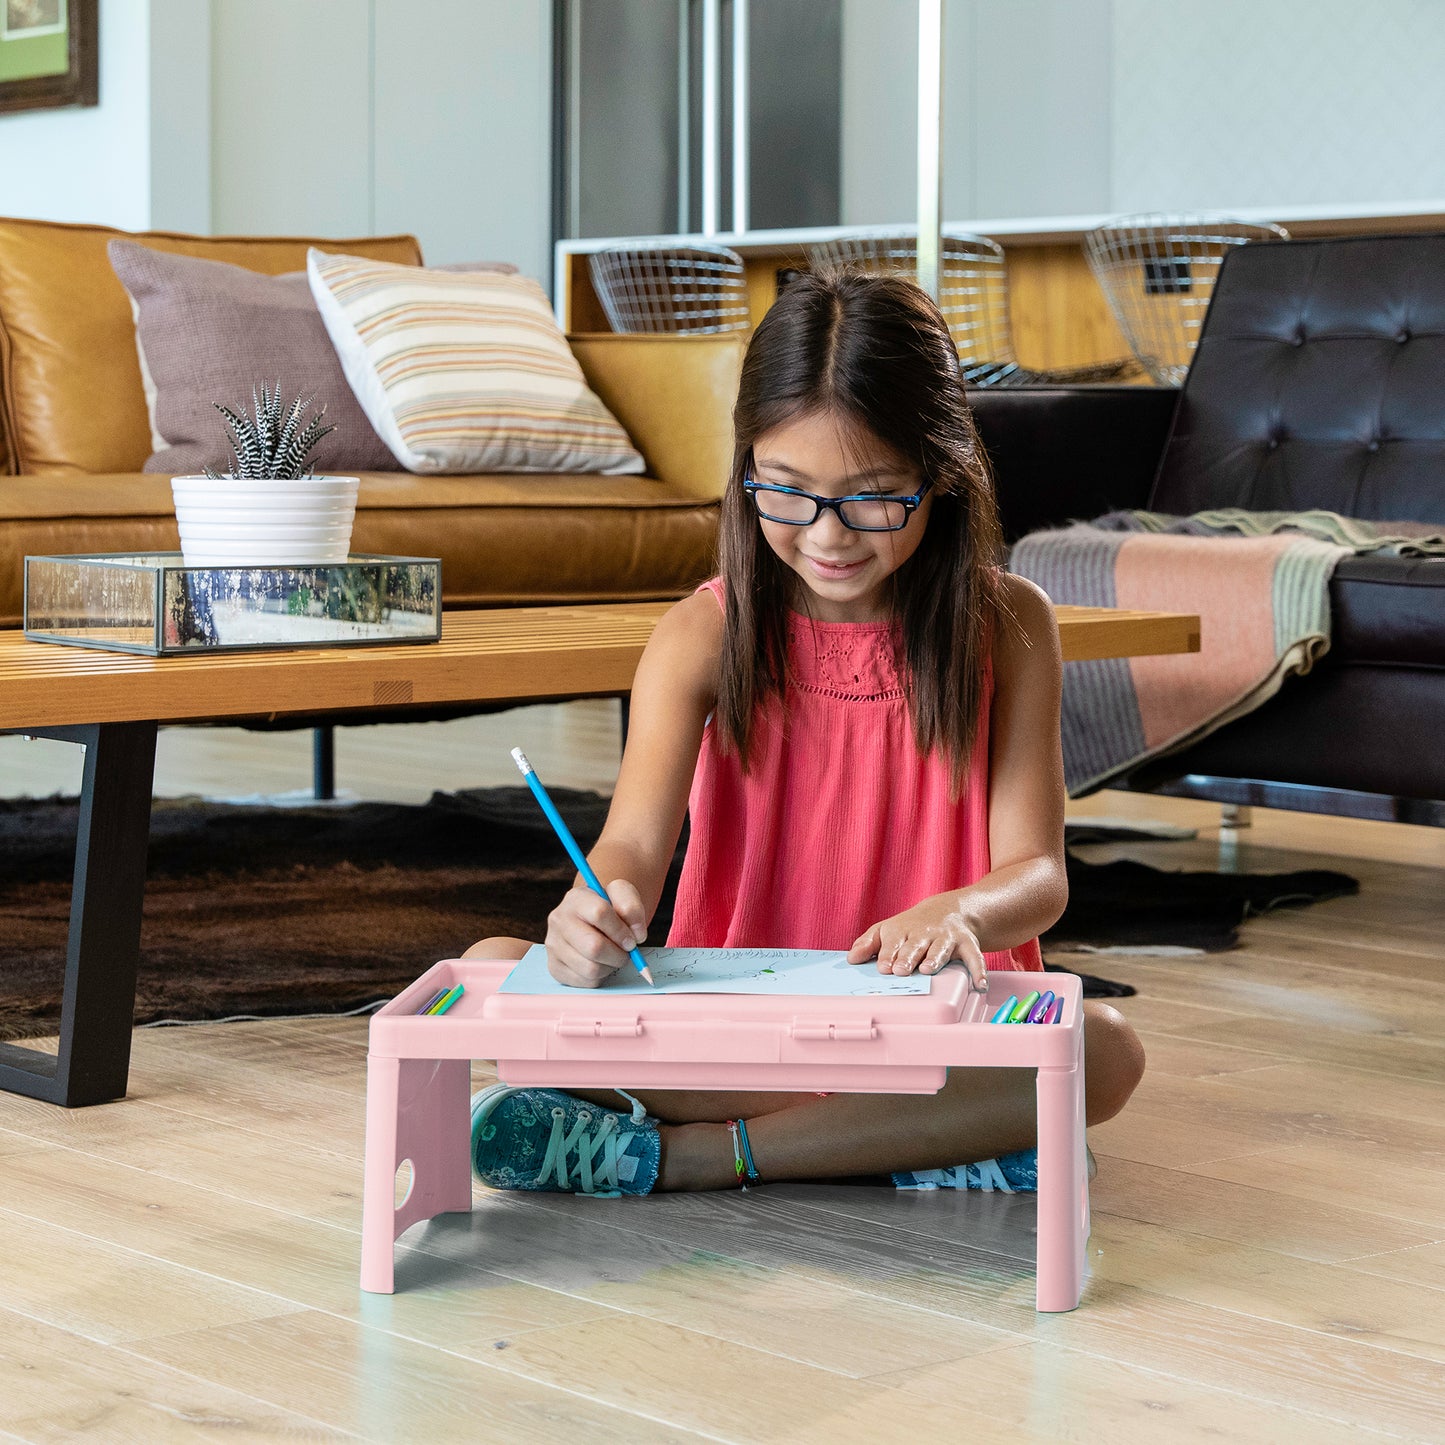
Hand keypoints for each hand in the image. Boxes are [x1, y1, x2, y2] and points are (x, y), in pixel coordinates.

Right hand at [545, 880, 647, 988]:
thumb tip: (637, 935)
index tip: (631, 939)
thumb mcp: (623, 894)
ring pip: (591, 968)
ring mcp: (554, 945)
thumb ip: (632, 908)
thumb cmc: (609, 907)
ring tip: (612, 956)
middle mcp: (559, 921)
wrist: (591, 919)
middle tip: (625, 952)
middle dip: (618, 954)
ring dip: (610, 967)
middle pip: (594, 947)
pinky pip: (585, 981)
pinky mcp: (555, 967)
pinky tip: (600, 963)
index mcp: (576, 899)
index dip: (621, 930)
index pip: (599, 913)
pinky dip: (600, 977)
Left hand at [847, 901, 987, 991]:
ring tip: (928, 970)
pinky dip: (978, 971)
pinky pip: (974, 958)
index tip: (883, 967)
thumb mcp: (887, 930)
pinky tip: (979, 985)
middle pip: (915, 946)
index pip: (892, 943)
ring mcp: (946, 938)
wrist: (950, 910)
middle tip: (900, 970)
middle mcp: (924, 933)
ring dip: (935, 959)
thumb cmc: (912, 927)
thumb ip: (868, 943)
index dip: (887, 954)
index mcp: (902, 930)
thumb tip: (851, 959)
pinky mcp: (967, 944)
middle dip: (907, 957)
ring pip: (941, 949)